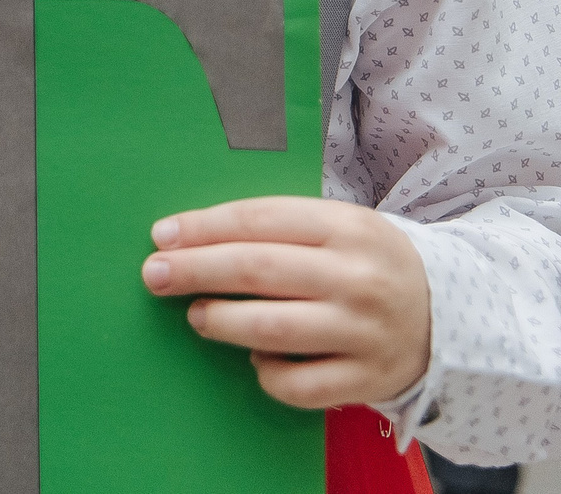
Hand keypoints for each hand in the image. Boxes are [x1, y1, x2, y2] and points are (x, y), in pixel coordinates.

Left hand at [142, 197, 430, 408]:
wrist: (452, 312)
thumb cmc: (369, 262)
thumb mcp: (336, 226)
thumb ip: (273, 227)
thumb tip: (188, 239)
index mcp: (348, 228)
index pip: (259, 221)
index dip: (202, 228)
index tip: (161, 236)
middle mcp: (358, 279)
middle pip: (257, 271)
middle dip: (195, 271)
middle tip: (154, 275)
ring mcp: (365, 333)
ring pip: (272, 330)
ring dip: (221, 321)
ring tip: (198, 316)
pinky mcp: (369, 380)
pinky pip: (300, 385)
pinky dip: (267, 373)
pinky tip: (258, 358)